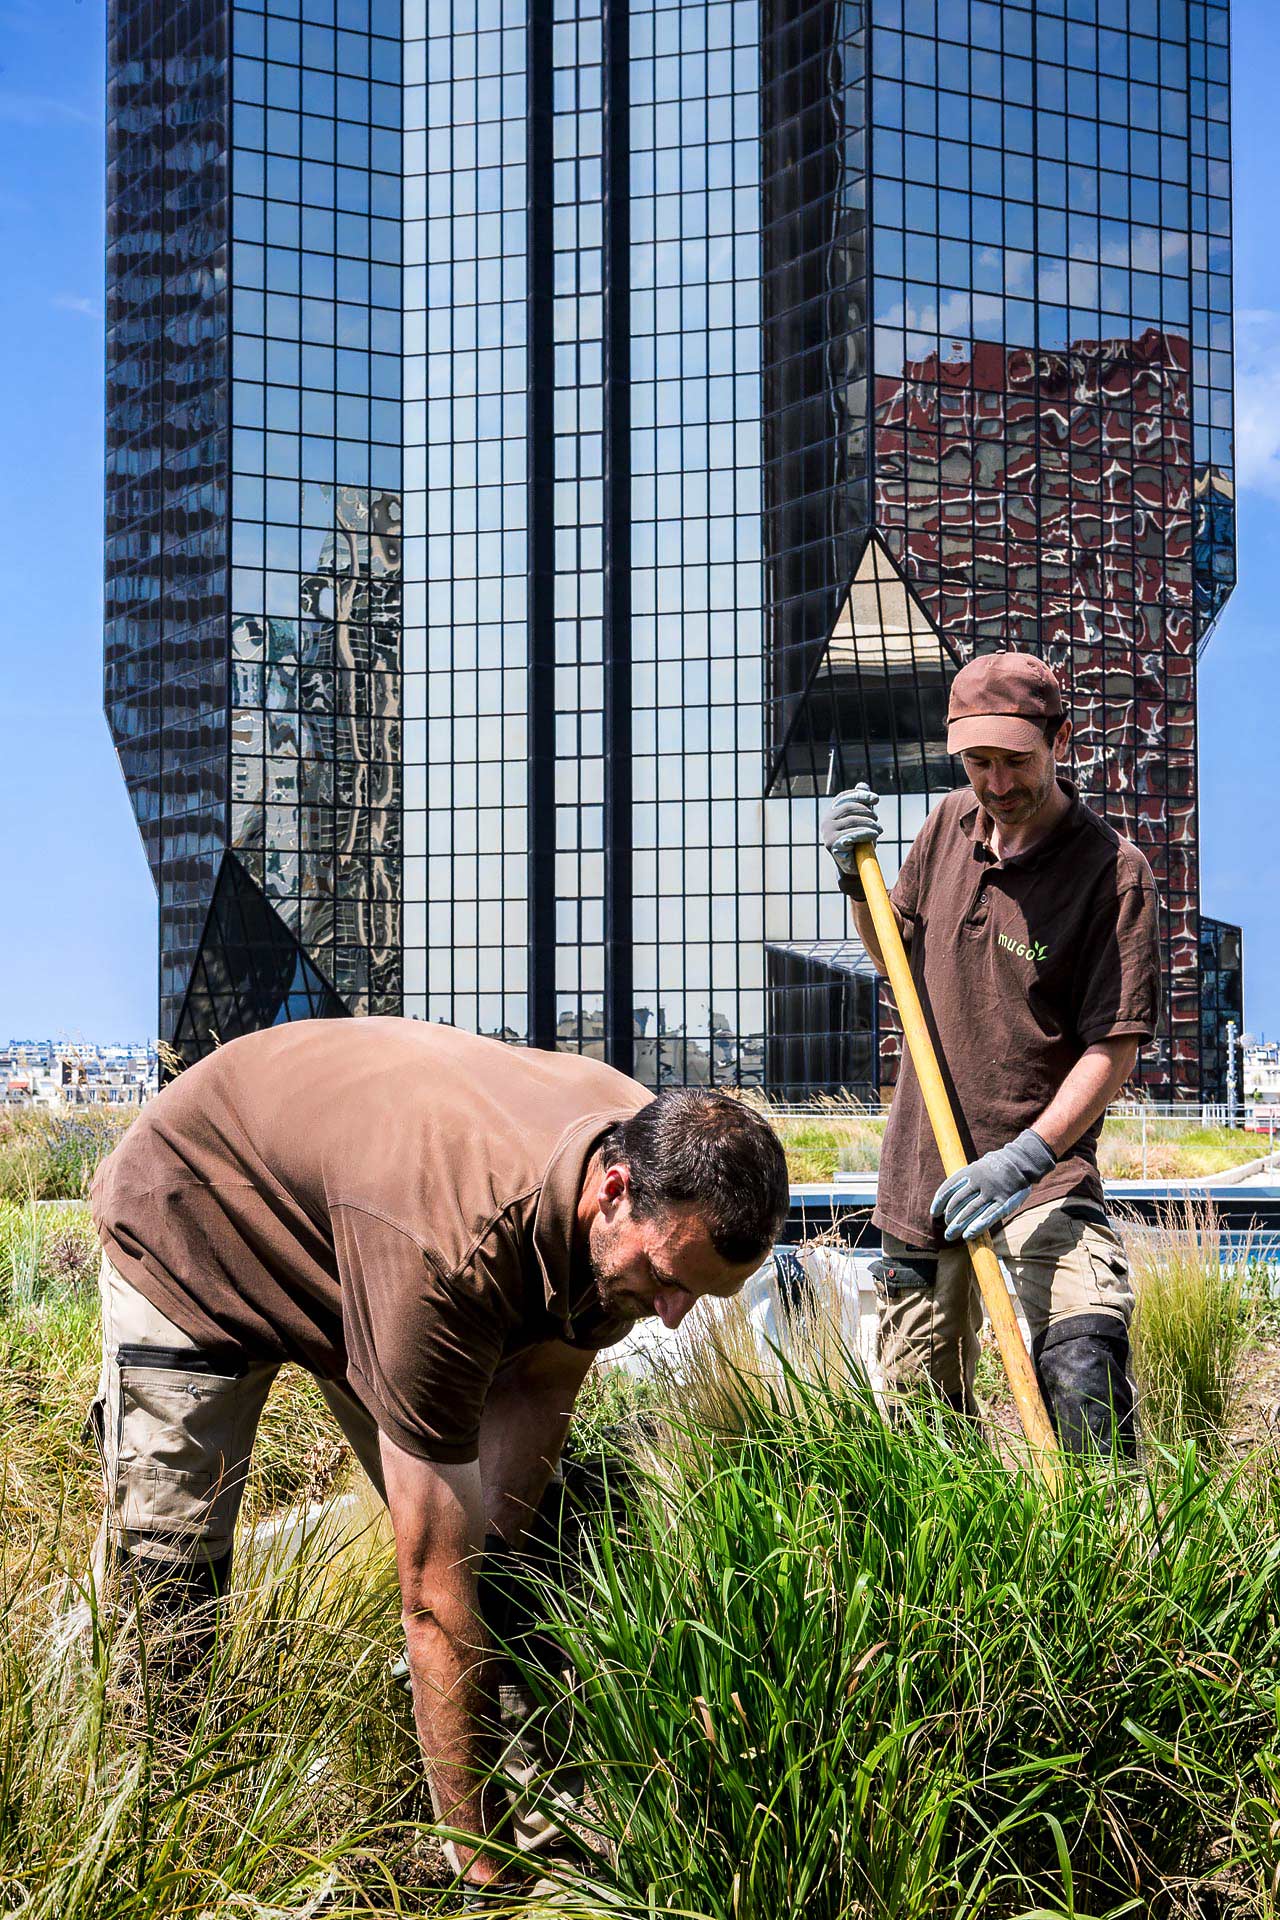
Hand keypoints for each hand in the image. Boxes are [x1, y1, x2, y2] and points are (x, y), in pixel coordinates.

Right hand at [820, 786, 881, 896]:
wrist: (854, 866)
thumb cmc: (858, 841)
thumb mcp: (861, 820)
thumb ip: (861, 803)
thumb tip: (862, 784)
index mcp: (831, 813)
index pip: (844, 797)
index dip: (860, 795)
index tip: (876, 799)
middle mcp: (826, 821)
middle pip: (849, 807)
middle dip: (867, 811)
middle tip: (877, 819)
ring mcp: (827, 833)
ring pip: (852, 820)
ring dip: (870, 823)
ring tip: (878, 830)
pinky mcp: (832, 844)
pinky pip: (853, 834)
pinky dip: (866, 833)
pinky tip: (874, 835)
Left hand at [930, 1130, 1055, 1241]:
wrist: (1021, 1161)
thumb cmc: (996, 1168)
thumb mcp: (978, 1167)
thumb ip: (965, 1181)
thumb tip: (947, 1198)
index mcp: (970, 1171)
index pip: (948, 1189)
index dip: (939, 1203)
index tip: (934, 1214)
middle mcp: (979, 1182)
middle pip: (957, 1203)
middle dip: (949, 1219)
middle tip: (946, 1230)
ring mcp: (992, 1192)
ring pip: (970, 1212)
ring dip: (958, 1226)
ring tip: (951, 1235)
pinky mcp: (1004, 1202)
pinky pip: (989, 1217)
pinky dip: (977, 1227)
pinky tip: (968, 1235)